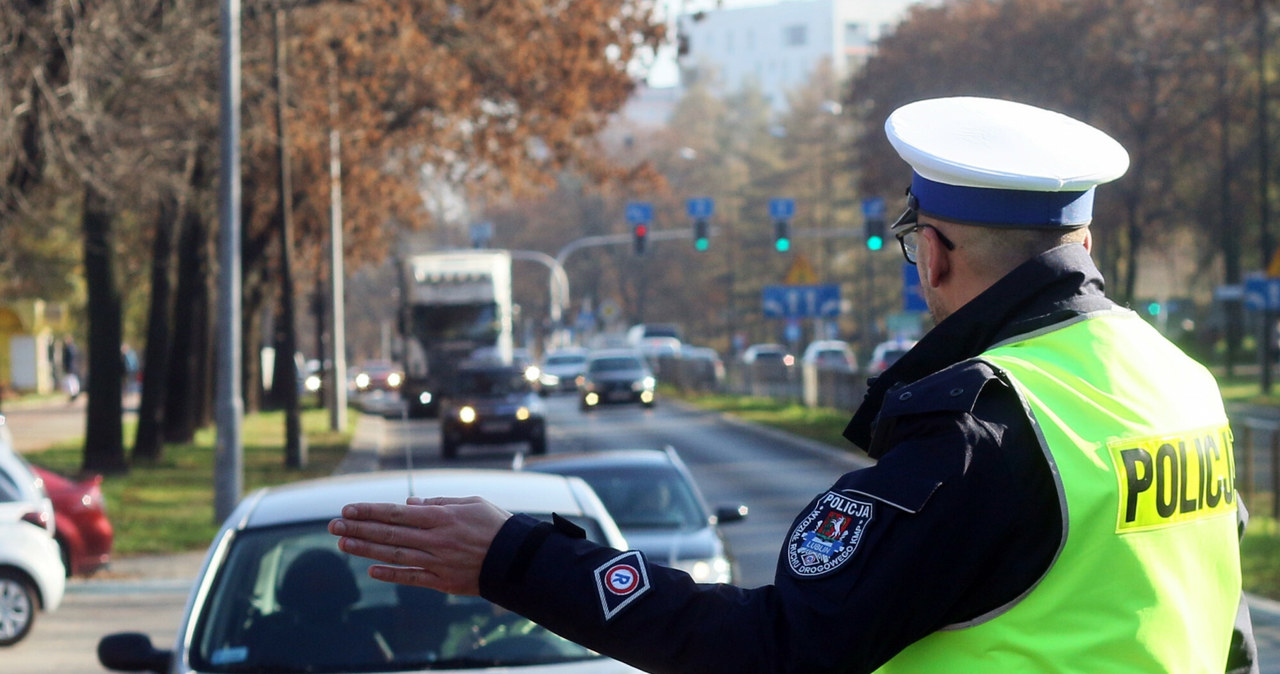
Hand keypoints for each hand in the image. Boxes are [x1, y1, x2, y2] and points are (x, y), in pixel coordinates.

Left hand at [329, 496, 512, 595]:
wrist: (519, 559)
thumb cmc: (497, 525)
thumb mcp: (471, 503)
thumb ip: (438, 503)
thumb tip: (409, 503)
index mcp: (442, 517)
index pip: (396, 513)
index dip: (369, 511)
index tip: (347, 510)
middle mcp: (436, 539)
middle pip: (389, 534)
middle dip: (358, 529)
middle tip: (333, 526)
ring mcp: (438, 562)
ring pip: (395, 555)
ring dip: (366, 549)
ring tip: (343, 544)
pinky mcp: (443, 581)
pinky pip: (412, 576)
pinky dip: (391, 573)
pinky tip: (371, 569)